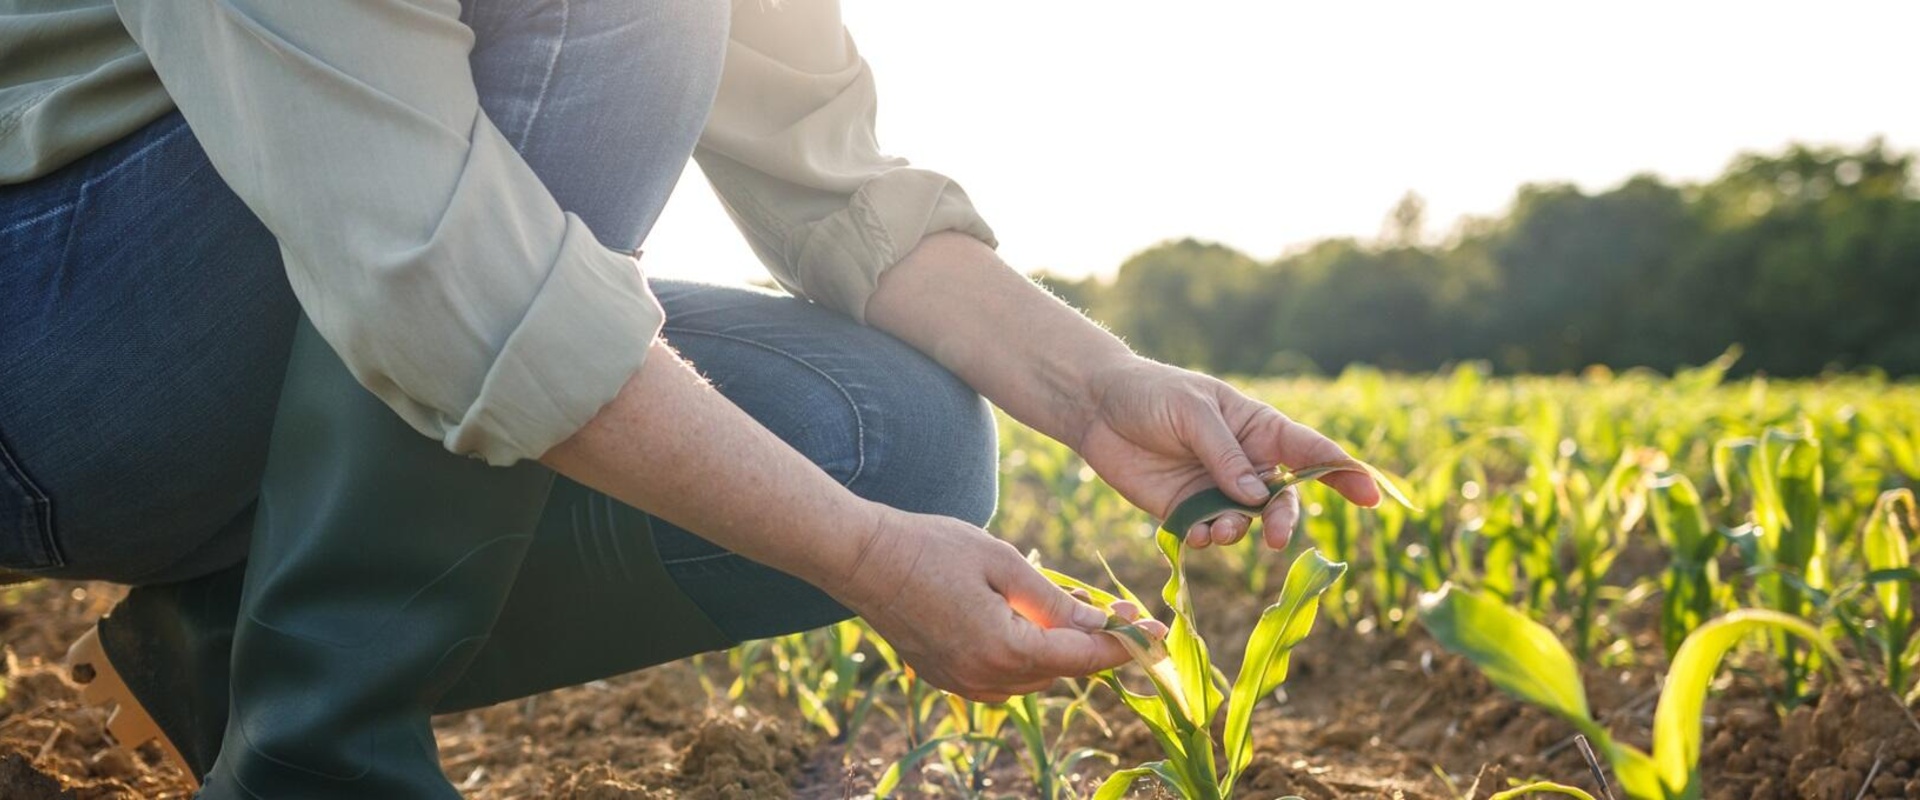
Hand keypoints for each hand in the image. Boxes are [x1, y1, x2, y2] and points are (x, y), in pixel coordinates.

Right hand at [828, 507, 1160, 701]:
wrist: (860, 559)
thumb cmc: (931, 548)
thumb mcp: (1002, 562)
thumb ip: (1053, 600)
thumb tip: (1098, 625)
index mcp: (1005, 648)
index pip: (1081, 658)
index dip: (1122, 647)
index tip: (1154, 638)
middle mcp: (984, 678)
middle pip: (1059, 673)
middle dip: (1089, 645)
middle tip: (1115, 611)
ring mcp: (960, 682)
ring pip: (1031, 679)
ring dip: (1055, 652)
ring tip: (1072, 612)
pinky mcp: (943, 677)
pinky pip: (1000, 678)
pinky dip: (1023, 657)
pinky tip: (1026, 623)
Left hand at [1074, 357, 1381, 550]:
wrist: (1096, 407)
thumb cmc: (1151, 394)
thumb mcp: (1191, 412)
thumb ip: (1224, 453)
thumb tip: (1254, 496)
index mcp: (1258, 428)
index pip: (1311, 452)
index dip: (1344, 473)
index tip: (1372, 495)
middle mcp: (1245, 463)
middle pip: (1283, 499)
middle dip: (1285, 520)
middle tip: (1275, 538)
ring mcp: (1216, 489)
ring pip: (1247, 523)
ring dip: (1239, 532)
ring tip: (1217, 528)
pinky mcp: (1185, 510)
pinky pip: (1209, 534)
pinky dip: (1208, 539)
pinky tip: (1194, 533)